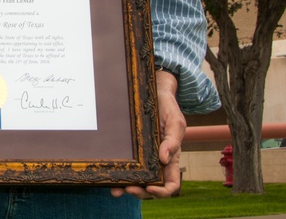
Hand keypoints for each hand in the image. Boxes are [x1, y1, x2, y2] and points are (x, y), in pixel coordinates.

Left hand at [112, 69, 184, 199]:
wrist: (154, 92)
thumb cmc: (168, 108)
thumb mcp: (175, 122)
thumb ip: (173, 140)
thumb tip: (165, 159)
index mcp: (171, 158)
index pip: (171, 183)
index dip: (163, 191)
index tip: (151, 188)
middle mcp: (157, 161)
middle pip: (152, 186)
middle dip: (141, 192)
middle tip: (128, 189)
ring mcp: (144, 157)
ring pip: (138, 179)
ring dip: (128, 187)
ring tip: (116, 189)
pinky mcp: (132, 150)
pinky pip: (127, 165)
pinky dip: (120, 174)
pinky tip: (110, 176)